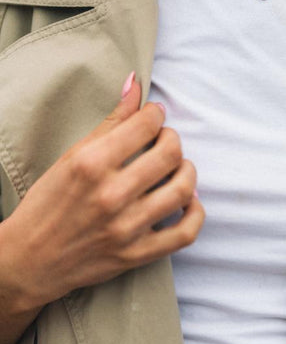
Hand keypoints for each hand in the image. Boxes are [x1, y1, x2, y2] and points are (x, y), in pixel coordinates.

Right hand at [0, 74, 204, 310]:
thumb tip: (135, 83)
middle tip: (164, 141)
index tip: (153, 117)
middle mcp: (111, 195)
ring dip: (188, 171)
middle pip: (170, 154)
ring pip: (184, 189)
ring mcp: (126, 228)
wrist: (31, 260)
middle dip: (172, 139)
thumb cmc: (48, 204)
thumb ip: (109, 122)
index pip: (146, 124)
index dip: (155, 114)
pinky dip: (196, 213)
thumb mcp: (71, 156)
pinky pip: (185, 233)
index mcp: (91, 164)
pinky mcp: (137, 254)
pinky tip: (188, 201)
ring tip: (177, 167)